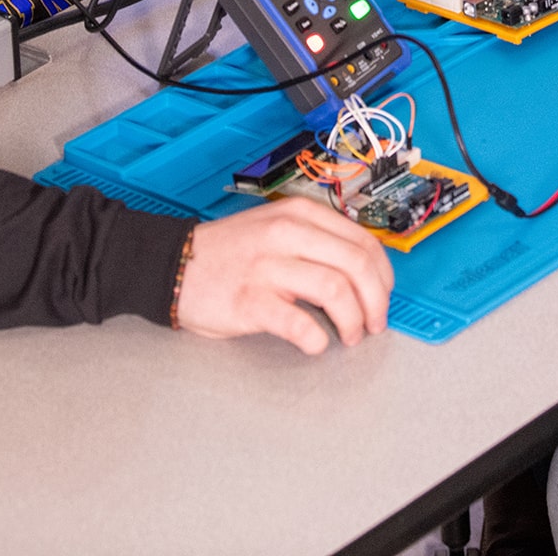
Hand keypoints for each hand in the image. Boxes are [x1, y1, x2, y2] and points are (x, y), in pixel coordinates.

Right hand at [174, 198, 393, 354]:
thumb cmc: (229, 253)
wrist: (173, 265)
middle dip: (376, 301)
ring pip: (336, 291)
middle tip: (373, 322)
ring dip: (352, 321)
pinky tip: (315, 344)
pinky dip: (316, 339)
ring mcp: (268, 267)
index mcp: (299, 215)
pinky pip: (299, 323)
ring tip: (348, 335)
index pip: (364, 241)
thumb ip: (317, 240)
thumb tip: (365, 271)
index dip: (384, 275)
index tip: (384, 294)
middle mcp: (287, 235)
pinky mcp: (250, 300)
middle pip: (358, 265)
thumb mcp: (276, 226)